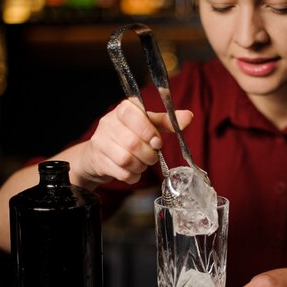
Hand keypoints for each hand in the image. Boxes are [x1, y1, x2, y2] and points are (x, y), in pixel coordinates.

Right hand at [74, 99, 192, 185]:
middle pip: (132, 142)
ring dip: (140, 165)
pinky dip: (133, 176)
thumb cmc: (129, 135)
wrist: (100, 153)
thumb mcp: (149, 125)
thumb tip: (189, 116)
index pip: (133, 114)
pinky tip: (134, 171)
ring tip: (143, 163)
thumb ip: (168, 121)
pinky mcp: (98, 161)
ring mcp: (100, 142)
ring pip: (126, 159)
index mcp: (123, 110)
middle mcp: (108, 123)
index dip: (148, 131)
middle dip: (148, 154)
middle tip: (153, 156)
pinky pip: (121, 173)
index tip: (157, 142)